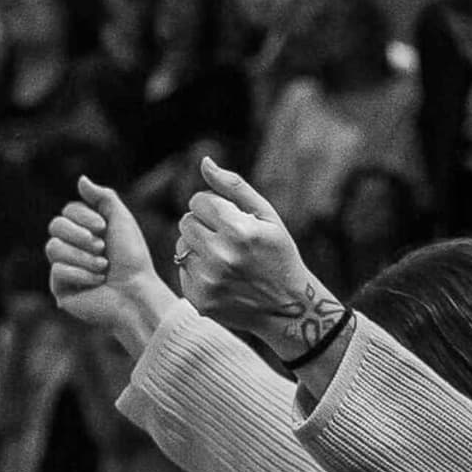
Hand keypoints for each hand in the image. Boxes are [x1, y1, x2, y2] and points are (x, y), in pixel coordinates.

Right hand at [43, 177, 180, 346]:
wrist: (137, 293)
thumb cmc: (133, 258)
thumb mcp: (121, 221)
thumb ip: (103, 197)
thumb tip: (81, 179)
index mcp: (86, 230)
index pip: (68, 211)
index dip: (83, 216)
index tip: (104, 227)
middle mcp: (72, 247)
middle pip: (55, 226)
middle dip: (81, 236)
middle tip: (102, 247)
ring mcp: (64, 267)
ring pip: (53, 248)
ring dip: (83, 257)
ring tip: (103, 267)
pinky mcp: (60, 287)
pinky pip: (57, 271)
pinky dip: (81, 274)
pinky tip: (97, 282)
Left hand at [174, 157, 333, 346]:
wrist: (290, 310)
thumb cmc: (280, 256)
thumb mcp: (268, 217)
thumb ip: (234, 187)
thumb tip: (204, 162)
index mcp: (239, 230)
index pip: (198, 200)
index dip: (214, 208)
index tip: (232, 221)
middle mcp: (221, 255)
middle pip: (186, 221)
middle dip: (204, 225)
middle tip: (228, 240)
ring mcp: (209, 280)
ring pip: (181, 245)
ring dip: (198, 248)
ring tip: (224, 260)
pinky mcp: (200, 299)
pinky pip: (182, 270)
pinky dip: (197, 271)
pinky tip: (220, 278)